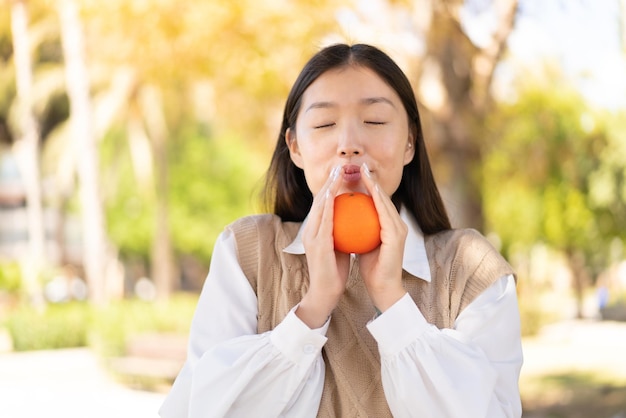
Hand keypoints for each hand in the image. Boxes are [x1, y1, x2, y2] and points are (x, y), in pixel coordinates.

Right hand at [296, 165, 350, 327]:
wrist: (325, 293)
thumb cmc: (335, 271)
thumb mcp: (339, 246)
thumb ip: (343, 231)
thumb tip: (356, 218)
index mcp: (315, 230)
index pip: (323, 205)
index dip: (330, 188)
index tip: (341, 174)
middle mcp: (309, 230)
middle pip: (319, 201)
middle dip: (328, 183)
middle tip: (338, 167)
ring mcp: (311, 237)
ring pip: (318, 207)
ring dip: (327, 189)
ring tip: (336, 174)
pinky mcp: (316, 244)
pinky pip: (323, 221)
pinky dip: (327, 206)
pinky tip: (334, 195)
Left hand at [358, 163, 406, 311]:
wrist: (382, 288)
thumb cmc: (370, 268)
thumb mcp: (362, 243)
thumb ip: (358, 229)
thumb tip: (344, 215)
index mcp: (390, 226)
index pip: (378, 202)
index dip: (369, 186)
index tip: (357, 173)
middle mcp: (397, 225)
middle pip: (383, 197)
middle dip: (373, 180)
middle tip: (362, 165)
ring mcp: (399, 230)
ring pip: (385, 202)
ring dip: (375, 186)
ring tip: (364, 172)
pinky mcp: (396, 237)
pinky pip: (384, 214)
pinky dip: (376, 201)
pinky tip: (367, 192)